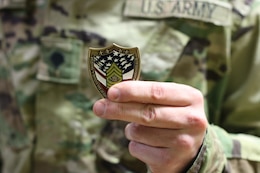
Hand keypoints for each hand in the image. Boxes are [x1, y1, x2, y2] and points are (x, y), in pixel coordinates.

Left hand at [93, 81, 207, 172]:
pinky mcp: (171, 161)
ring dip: (131, 130)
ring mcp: (183, 142)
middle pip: (147, 114)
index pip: (157, 92)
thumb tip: (112, 94)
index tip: (111, 92)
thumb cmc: (171, 116)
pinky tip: (149, 144)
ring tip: (144, 130)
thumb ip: (144, 94)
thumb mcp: (166, 101)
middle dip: (119, 110)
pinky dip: (135, 144)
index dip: (132, 91)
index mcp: (191, 97)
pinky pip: (137, 148)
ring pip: (139, 132)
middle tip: (99, 107)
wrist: (190, 147)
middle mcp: (192, 120)